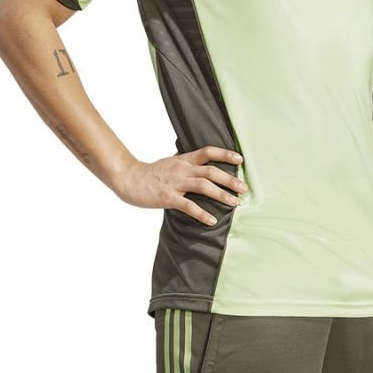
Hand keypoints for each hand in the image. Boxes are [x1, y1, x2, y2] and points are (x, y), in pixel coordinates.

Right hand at [113, 145, 247, 226]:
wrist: (128, 178)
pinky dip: (202, 213)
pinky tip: (212, 220)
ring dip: (222, 195)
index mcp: (184, 160)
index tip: (240, 159)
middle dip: (230, 179)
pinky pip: (188, 206)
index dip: (225, 154)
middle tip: (244, 188)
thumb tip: (199, 165)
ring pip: (204, 186)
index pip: (208, 152)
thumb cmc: (150, 173)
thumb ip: (185, 164)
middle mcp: (182, 169)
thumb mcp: (171, 163)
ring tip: (235, 203)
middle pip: (211, 171)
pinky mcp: (168, 197)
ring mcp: (175, 183)